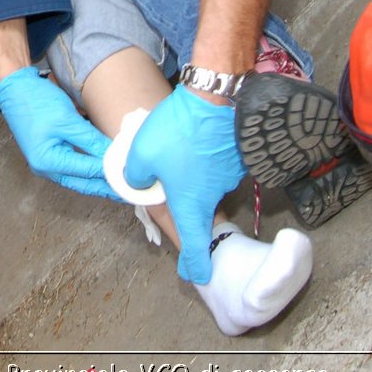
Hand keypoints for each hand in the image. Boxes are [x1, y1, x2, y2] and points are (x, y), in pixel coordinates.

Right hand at [0, 66, 119, 199]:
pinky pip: (74, 168)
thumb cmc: (36, 101)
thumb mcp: (67, 119)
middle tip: (131, 187)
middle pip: (84, 183)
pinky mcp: (49, 155)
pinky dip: (89, 169)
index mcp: (48, 162)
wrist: (15, 87)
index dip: (112, 173)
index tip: (132, 173)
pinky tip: (104, 168)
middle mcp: (45, 169)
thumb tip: (114, 154)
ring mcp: (46, 164)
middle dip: (108, 186)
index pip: (88, 172)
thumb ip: (91, 140)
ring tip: (122, 180)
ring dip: (99, 179)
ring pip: (79, 179)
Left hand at [122, 85, 243, 282]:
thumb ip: (135, 176)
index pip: (194, 245)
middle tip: (170, 188)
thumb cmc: (177, 132)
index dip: (194, 264)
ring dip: (193, 173)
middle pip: (199, 210)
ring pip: (206, 183)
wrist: (215, 96)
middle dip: (184, 203)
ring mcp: (228, 176)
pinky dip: (204, 157)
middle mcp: (213, 195)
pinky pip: (215, 164)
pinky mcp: (236, 156)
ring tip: (177, 150)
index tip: (195, 275)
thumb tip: (140, 181)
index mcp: (191, 204)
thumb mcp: (141, 155)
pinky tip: (193, 140)